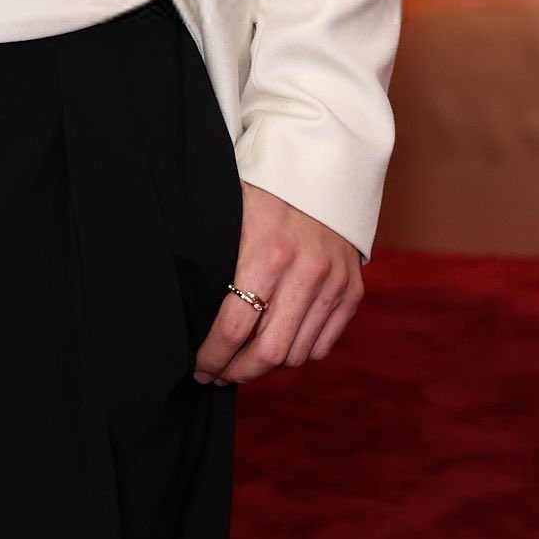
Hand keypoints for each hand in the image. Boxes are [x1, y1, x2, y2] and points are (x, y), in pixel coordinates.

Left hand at [193, 183, 362, 385]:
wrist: (322, 163)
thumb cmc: (264, 186)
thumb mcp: (231, 210)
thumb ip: (216, 257)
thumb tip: (187, 309)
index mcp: (267, 250)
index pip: (234, 326)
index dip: (211, 355)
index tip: (197, 366)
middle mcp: (305, 271)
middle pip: (268, 352)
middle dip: (236, 372)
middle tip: (216, 374)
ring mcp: (333, 283)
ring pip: (296, 354)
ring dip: (266, 366)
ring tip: (242, 361)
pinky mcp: (351, 290)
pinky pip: (322, 345)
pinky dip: (298, 353)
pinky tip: (276, 343)